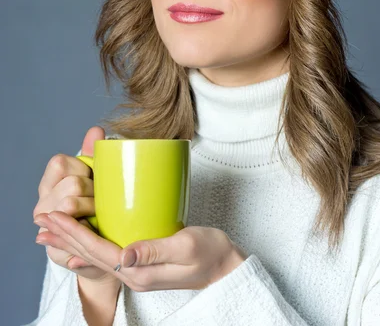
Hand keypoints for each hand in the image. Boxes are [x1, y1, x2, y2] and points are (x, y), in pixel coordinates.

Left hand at [32, 210, 248, 291]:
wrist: (225, 266)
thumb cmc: (210, 253)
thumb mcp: (188, 247)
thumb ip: (157, 250)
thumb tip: (125, 254)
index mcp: (140, 272)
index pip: (98, 251)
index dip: (74, 233)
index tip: (55, 217)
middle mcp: (133, 274)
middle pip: (90, 255)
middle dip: (65, 236)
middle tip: (42, 221)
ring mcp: (137, 271)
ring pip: (96, 255)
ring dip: (72, 241)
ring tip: (53, 230)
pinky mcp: (142, 262)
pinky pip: (107, 254)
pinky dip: (89, 244)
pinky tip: (80, 243)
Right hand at [33, 126, 114, 281]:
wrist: (97, 248)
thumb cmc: (96, 206)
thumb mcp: (94, 179)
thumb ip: (93, 155)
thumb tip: (96, 130)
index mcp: (50, 182)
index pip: (61, 162)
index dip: (84, 169)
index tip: (96, 179)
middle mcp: (43, 203)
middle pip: (72, 184)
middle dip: (94, 193)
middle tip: (105, 202)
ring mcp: (47, 227)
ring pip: (70, 207)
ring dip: (92, 212)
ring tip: (101, 217)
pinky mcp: (56, 250)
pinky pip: (71, 239)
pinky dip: (83, 239)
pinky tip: (92, 240)